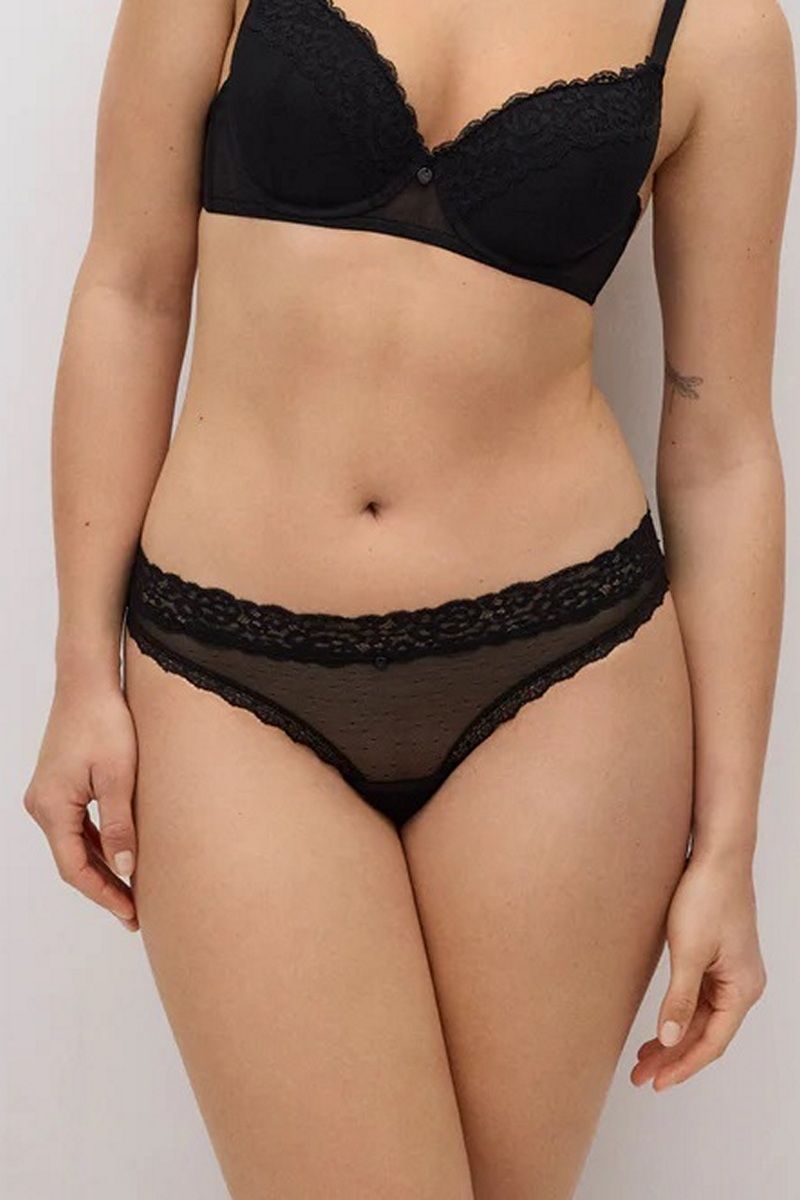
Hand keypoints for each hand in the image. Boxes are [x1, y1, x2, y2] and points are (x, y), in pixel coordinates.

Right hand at [23, 678, 138, 930]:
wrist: (87, 682)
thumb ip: (121, 825)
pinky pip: (77, 825)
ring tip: (132, 892)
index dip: (103, 894)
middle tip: (134, 913)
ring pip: (75, 844)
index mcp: (52, 807)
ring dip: (102, 867)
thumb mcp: (119, 777)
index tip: (130, 913)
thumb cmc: (105, 722)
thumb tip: (126, 869)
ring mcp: (47, 795)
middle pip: (73, 860)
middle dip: (104, 888)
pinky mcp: (58, 785)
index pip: (75, 868)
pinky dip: (97, 843)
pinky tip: (121, 855)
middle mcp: (42, 805)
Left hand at [631, 851, 766, 1090]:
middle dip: (673, 1056)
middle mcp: (743, 985)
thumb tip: (668, 1039)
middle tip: (641, 1075)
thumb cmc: (707, 897)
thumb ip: (679, 1000)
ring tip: (644, 1056)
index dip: (682, 1065)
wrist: (716, 856)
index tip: (656, 1082)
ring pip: (702, 1017)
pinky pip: (701, 997)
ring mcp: (732, 971)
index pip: (712, 1043)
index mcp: (742, 989)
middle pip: (707, 1033)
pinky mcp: (719, 957)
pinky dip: (680, 1013)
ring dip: (674, 1036)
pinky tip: (661, 1022)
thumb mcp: (688, 952)